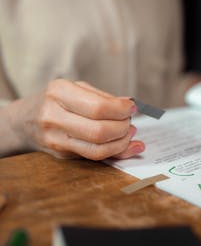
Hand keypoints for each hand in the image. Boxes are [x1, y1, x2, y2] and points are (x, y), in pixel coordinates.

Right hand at [6, 80, 144, 159]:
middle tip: (130, 122)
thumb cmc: (55, 100)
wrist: (24, 120)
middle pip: (99, 131)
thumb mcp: (75, 88)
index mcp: (59, 92)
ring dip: (121, 143)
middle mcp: (53, 116)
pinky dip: (114, 152)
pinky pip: (93, 157)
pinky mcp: (61, 155)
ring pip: (97, 149)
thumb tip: (129, 107)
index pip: (98, 107)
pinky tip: (125, 145)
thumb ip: (102, 97)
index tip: (131, 108)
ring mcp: (55, 139)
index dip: (121, 110)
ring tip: (129, 133)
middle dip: (123, 128)